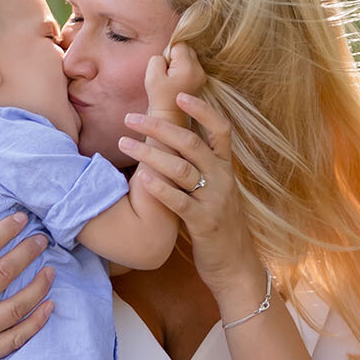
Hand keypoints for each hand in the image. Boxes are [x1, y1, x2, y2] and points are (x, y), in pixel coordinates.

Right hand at [0, 208, 53, 359]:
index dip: (5, 230)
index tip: (22, 220)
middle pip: (6, 273)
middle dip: (28, 252)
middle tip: (42, 239)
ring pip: (18, 306)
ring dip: (39, 285)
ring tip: (51, 270)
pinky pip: (17, 338)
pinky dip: (36, 322)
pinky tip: (49, 305)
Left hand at [117, 91, 263, 307]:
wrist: (236, 265)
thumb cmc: (219, 224)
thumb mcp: (216, 190)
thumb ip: (201, 167)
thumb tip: (175, 141)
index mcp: (226, 168)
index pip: (220, 129)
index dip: (201, 110)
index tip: (179, 95)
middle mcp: (223, 179)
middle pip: (192, 143)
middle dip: (159, 127)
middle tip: (131, 118)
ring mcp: (215, 201)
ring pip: (181, 168)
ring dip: (150, 153)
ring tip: (123, 144)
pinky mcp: (204, 223)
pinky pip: (179, 201)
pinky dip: (159, 188)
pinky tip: (141, 179)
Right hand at [142, 42, 202, 121]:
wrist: (170, 118)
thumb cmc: (159, 97)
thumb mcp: (152, 74)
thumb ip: (159, 58)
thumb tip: (168, 54)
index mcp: (188, 67)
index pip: (179, 44)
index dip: (168, 53)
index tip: (164, 69)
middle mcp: (199, 69)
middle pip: (187, 49)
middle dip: (175, 57)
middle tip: (167, 74)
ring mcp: (202, 75)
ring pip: (189, 57)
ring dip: (179, 64)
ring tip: (173, 80)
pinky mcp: (201, 80)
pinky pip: (191, 66)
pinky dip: (184, 71)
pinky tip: (178, 83)